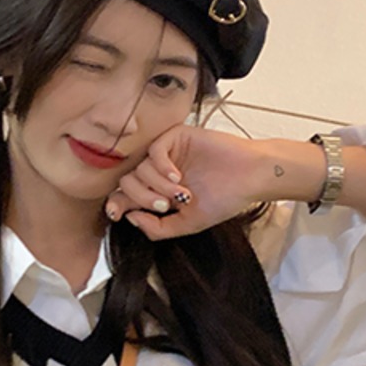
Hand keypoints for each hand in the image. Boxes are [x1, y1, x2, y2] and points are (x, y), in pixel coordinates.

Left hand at [105, 124, 275, 240]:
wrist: (250, 177)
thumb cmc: (225, 199)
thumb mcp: (187, 224)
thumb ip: (158, 228)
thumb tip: (130, 218)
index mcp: (157, 192)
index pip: (125, 196)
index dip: (116, 205)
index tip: (116, 215)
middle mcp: (158, 172)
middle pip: (127, 182)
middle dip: (142, 197)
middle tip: (165, 206)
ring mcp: (166, 154)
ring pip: (140, 168)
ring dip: (158, 186)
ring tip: (182, 194)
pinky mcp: (176, 136)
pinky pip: (153, 150)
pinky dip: (161, 167)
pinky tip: (178, 177)